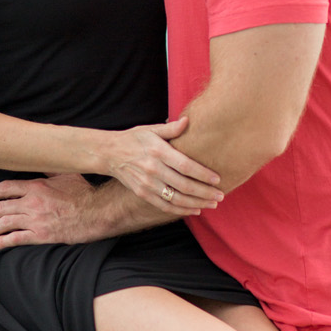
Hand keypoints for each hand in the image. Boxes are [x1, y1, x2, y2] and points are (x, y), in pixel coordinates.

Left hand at [0, 174, 102, 248]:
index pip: (5, 188)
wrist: (99, 211)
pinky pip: (17, 238)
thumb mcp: (66, 174)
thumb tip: (40, 160)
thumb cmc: (85, 193)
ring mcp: (36, 219)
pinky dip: (3, 242)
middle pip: (0, 208)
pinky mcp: (43, 235)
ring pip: (5, 223)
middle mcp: (32, 202)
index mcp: (36, 186)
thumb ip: (49, 170)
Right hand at [99, 116, 221, 214]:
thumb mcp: (150, 129)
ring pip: (176, 198)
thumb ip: (171, 129)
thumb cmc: (133, 139)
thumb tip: (189, 121)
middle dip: (205, 192)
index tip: (218, 179)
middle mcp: (152, 169)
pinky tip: (195, 209)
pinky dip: (181, 210)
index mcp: (158, 151)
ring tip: (212, 204)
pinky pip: (164, 205)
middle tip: (221, 195)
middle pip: (184, 185)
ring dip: (197, 203)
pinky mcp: (142, 193)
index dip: (203, 174)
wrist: (109, 153)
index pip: (185, 166)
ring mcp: (146, 183)